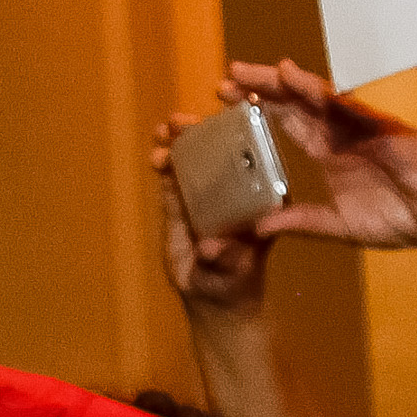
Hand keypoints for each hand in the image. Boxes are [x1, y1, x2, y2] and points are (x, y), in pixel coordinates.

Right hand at [150, 111, 272, 314]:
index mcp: (260, 198)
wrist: (214, 301)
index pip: (256, 158)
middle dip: (201, 132)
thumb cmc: (235, 284)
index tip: (229, 114)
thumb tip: (211, 247)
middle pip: (220, 151)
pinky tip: (155, 155)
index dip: (244, 131)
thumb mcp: (236, 272)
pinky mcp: (183, 204)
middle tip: (182, 122)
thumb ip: (226, 259)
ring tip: (163, 131)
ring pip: (195, 160)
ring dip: (179, 142)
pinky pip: (174, 180)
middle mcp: (235, 190)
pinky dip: (164, 164)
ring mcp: (208, 194)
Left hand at [218, 59, 416, 256]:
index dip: (255, 114)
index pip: (283, 127)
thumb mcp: (341, 227)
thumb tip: (257, 228)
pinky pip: (340, 102)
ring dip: (276, 83)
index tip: (223, 106)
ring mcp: (357, 125)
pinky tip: (289, 75)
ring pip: (310, 96)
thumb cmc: (403, 221)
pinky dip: (313, 88)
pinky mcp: (376, 123)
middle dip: (258, 90)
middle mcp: (338, 134)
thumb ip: (302, 222)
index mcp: (328, 154)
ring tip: (245, 73)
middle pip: (290, 104)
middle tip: (224, 80)